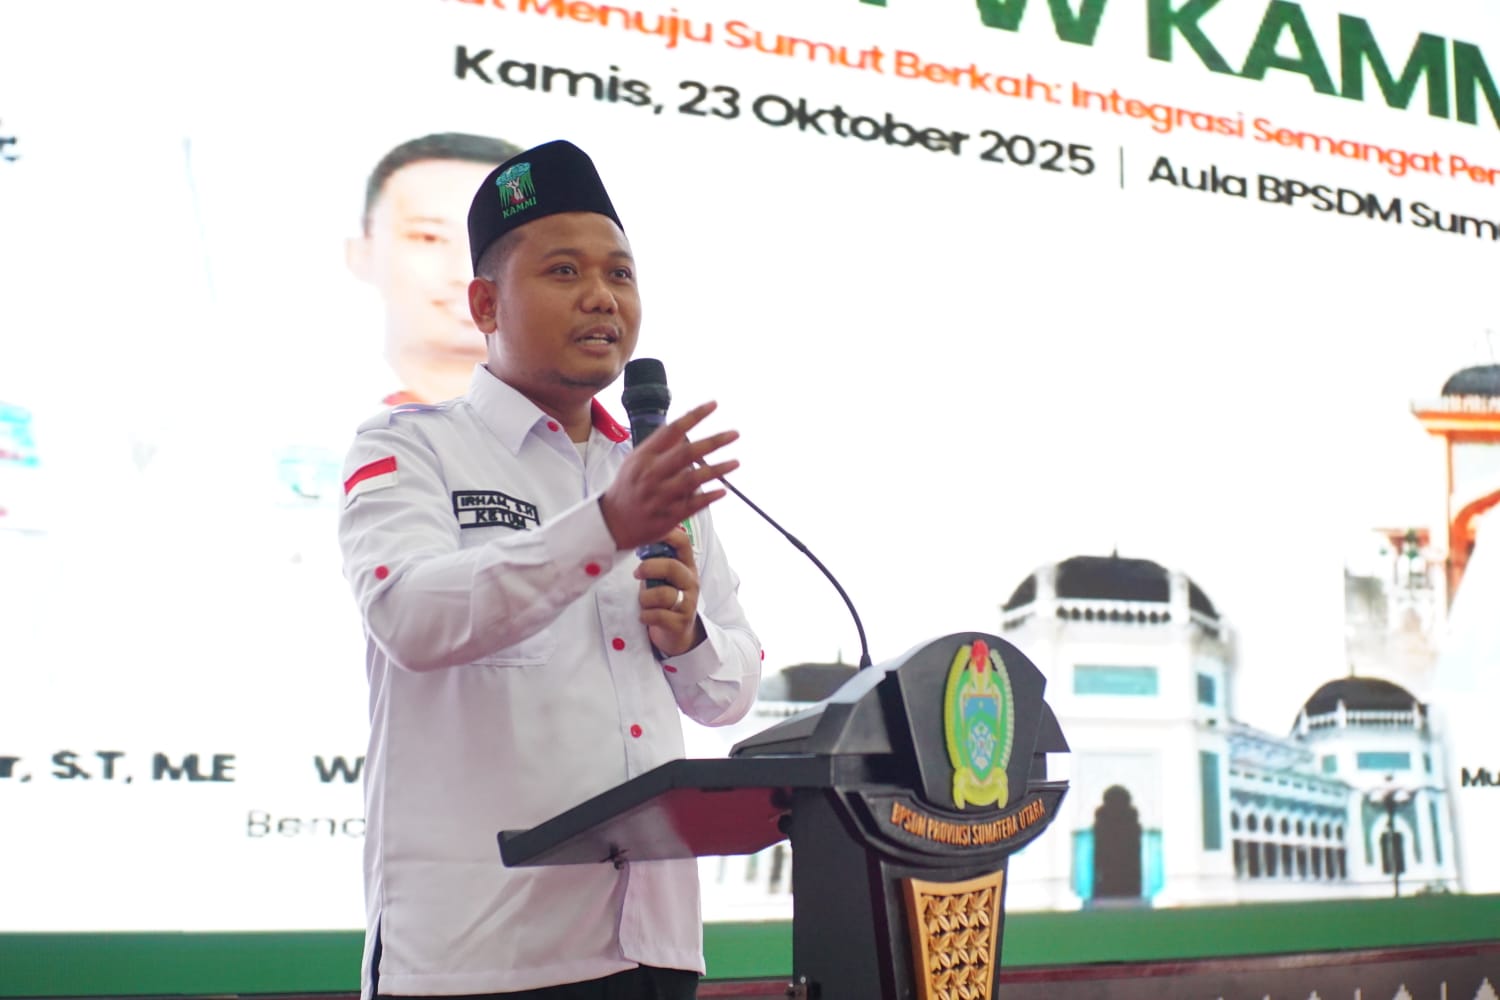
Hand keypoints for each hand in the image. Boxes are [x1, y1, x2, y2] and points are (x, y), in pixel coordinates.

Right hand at [599, 400, 737, 550]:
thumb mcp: (636, 460)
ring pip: (692, 479)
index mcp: (644, 456)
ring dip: (716, 470)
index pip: (672, 430)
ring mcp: (660, 496)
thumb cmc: (629, 486)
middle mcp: (652, 474)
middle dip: (713, 442)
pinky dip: (708, 497)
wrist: (613, 522)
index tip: (714, 405)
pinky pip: (692, 505)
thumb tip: (685, 429)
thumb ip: (659, 446)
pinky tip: (723, 491)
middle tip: (735, 434)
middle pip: (686, 453)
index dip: (694, 416)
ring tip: (736, 462)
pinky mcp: (668, 515)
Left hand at [636, 526, 704, 656]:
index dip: (667, 534)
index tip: (646, 535)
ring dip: (645, 598)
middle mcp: (691, 582)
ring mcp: (688, 603)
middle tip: (637, 574)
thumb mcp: (663, 577)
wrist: (677, 633)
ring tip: (644, 602)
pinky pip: (658, 616)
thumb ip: (655, 560)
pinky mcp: (681, 623)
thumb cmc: (665, 599)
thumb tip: (634, 540)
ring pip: (663, 594)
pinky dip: (645, 616)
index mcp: (687, 566)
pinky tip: (645, 617)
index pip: (683, 543)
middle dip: (649, 568)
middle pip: (672, 567)